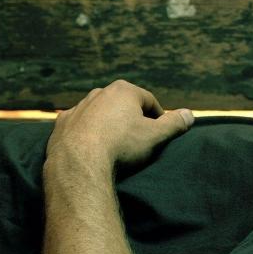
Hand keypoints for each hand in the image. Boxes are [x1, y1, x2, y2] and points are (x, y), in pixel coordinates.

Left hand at [47, 80, 193, 169]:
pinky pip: (79, 127)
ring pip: (99, 114)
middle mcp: (99, 93)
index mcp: (123, 91)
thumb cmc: (121, 146)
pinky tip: (92, 149)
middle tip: (138, 141)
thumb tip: (190, 114)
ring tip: (114, 146)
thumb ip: (174, 124)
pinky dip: (87, 135)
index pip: (148, 101)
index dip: (157, 117)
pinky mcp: (62, 124)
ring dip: (108, 125)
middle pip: (122, 105)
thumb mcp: (155, 136)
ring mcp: (78, 107)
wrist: (80, 162)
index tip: (159, 133)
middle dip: (131, 119)